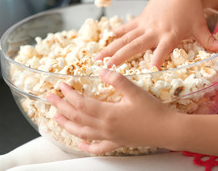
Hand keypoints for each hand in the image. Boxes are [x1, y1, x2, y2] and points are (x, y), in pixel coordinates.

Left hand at [46, 69, 177, 153]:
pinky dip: (86, 146)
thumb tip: (101, 69)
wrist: (168, 131)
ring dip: (66, 124)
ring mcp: (109, 137)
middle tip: (49, 98)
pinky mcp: (116, 142)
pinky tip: (80, 144)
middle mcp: (104, 127)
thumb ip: (117, 80)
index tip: (61, 85)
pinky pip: (98, 147)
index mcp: (107, 114)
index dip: (69, 94)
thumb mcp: (135, 91)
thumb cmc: (153, 111)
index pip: (80, 103)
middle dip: (61, 106)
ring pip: (81, 132)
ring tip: (55, 118)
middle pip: (76, 117)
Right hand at [95, 0, 217, 67]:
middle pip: (135, 45)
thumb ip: (209, 39)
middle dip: (120, 57)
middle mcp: (154, 30)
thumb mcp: (201, 25)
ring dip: (111, 48)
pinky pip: (127, 27)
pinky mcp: (141, 18)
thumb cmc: (191, 8)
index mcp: (170, 34)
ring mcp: (145, 24)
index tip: (148, 71)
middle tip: (105, 67)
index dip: (156, 60)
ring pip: (125, 38)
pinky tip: (107, 38)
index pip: (162, 50)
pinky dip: (117, 32)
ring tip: (97, 57)